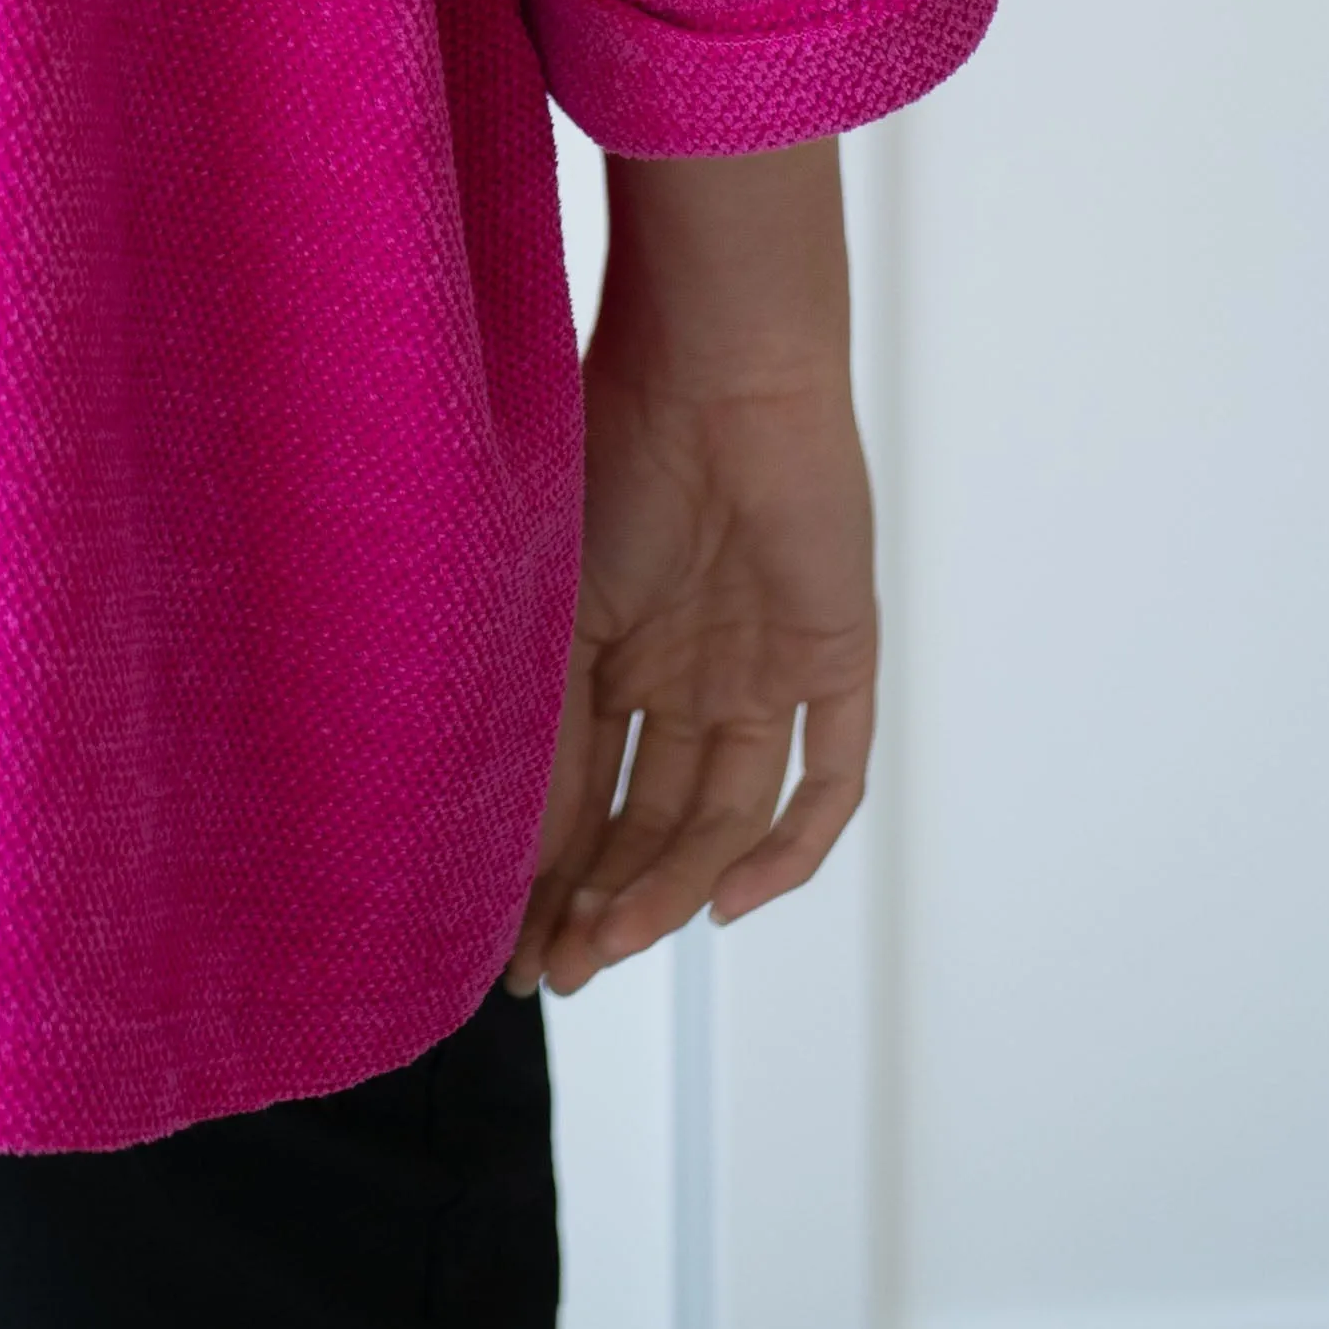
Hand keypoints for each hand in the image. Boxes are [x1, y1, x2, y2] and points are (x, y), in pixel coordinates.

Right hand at [505, 138, 878, 998]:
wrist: (718, 357)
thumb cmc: (611, 442)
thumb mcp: (551, 601)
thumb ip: (536, 721)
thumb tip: (497, 852)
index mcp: (608, 640)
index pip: (578, 789)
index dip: (545, 876)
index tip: (504, 956)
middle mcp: (686, 664)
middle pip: (649, 818)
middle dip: (602, 903)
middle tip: (555, 972)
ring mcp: (761, 662)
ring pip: (722, 814)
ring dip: (668, 888)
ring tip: (612, 943)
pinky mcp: (831, 653)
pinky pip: (824, 775)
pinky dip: (787, 849)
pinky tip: (729, 903)